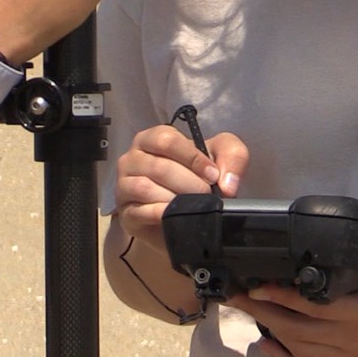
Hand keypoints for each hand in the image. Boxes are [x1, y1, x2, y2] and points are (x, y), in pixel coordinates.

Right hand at [113, 124, 248, 252]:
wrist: (188, 215)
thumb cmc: (198, 178)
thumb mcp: (222, 157)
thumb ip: (233, 156)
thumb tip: (227, 184)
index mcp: (151, 139)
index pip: (166, 140)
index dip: (193, 158)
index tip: (213, 175)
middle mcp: (132, 158)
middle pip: (158, 167)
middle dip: (189, 183)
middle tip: (206, 195)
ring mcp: (124, 185)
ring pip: (146, 188)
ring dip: (175, 199)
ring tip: (192, 206)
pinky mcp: (125, 212)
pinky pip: (139, 211)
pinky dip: (160, 214)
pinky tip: (175, 217)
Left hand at [226, 208, 357, 356]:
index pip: (317, 308)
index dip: (284, 298)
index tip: (257, 284)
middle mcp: (356, 338)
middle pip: (298, 331)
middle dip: (263, 312)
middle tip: (233, 293)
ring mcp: (355, 352)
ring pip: (302, 350)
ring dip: (270, 331)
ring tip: (243, 309)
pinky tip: (268, 346)